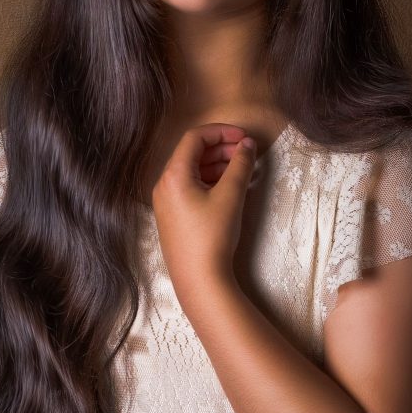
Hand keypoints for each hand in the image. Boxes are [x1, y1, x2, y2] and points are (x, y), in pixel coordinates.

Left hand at [151, 123, 256, 299]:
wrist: (199, 280)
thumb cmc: (213, 236)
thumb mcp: (230, 196)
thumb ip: (240, 164)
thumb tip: (247, 144)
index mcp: (173, 175)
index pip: (195, 138)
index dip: (221, 132)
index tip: (244, 137)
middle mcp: (164, 185)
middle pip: (192, 153)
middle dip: (221, 148)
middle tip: (247, 152)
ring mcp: (166, 202)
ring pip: (192, 171)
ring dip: (218, 165)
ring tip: (243, 170)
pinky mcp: (173, 216)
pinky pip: (190, 188)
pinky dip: (210, 181)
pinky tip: (230, 188)